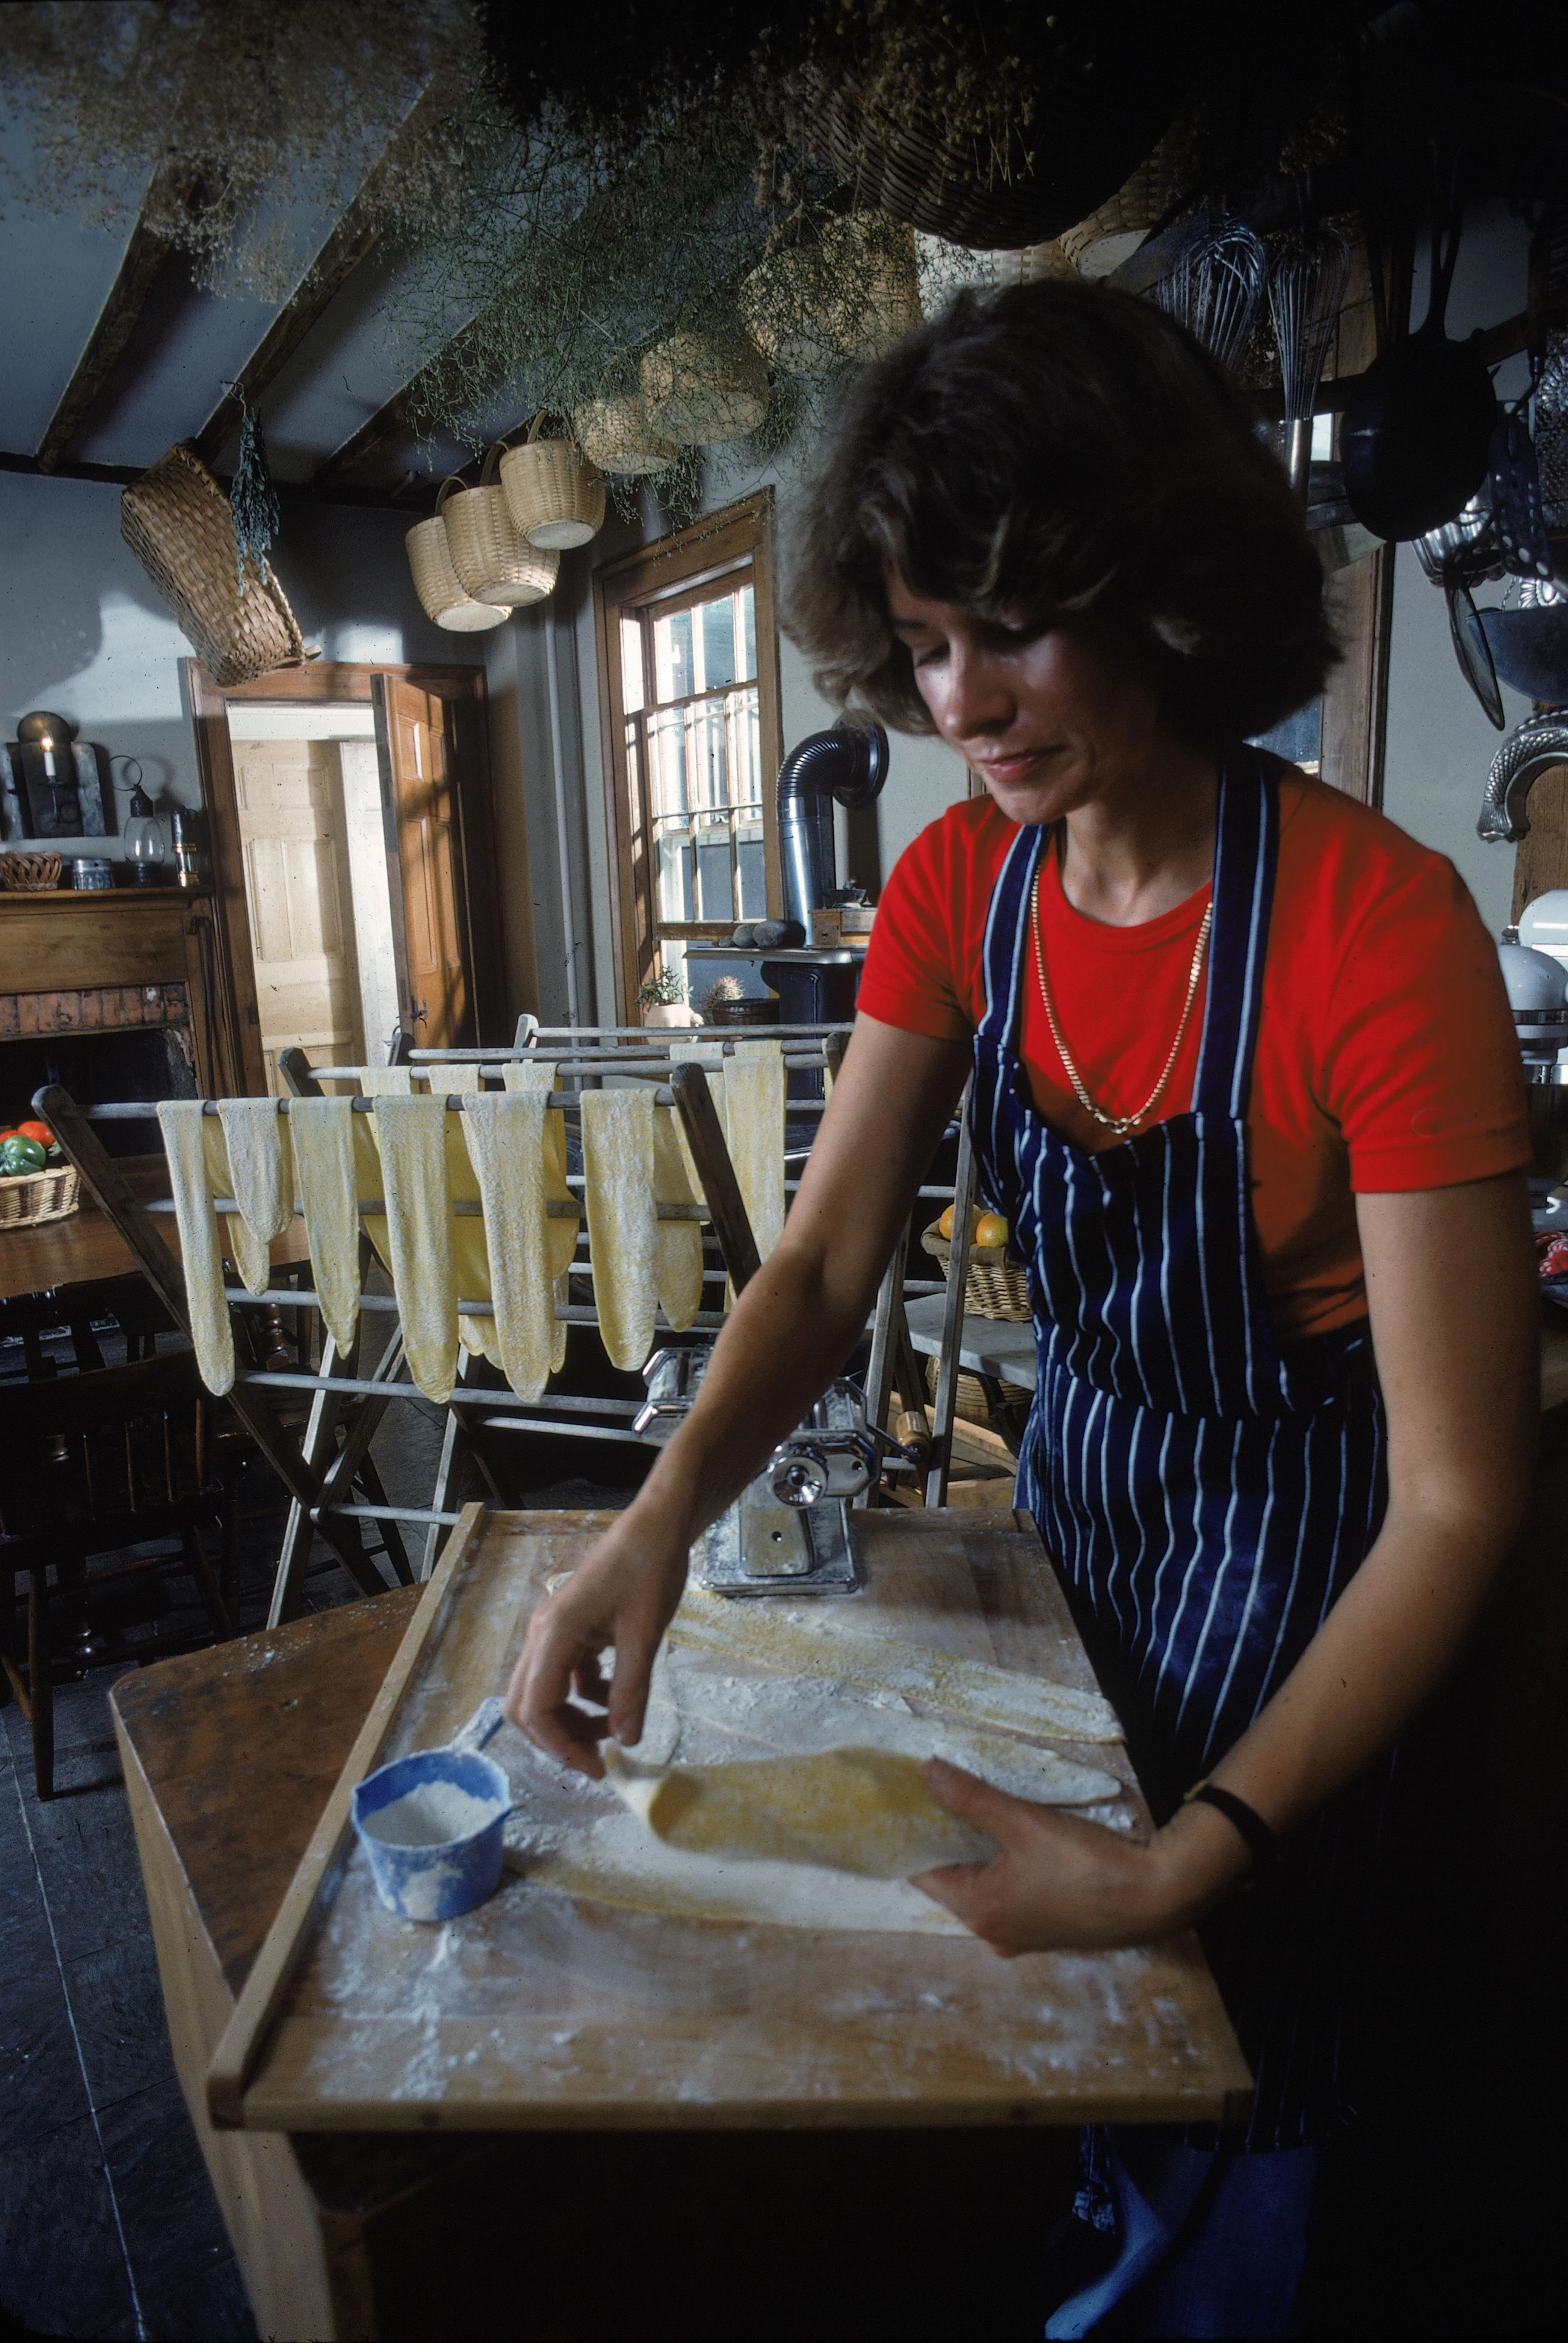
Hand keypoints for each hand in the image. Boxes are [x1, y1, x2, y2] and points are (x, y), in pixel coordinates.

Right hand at [504, 1504, 688, 1777]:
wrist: (657, 1525)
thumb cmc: (651, 1569)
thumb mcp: (646, 1633)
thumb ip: (633, 1688)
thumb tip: (626, 1742)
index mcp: (555, 1634)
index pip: (537, 1709)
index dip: (562, 1747)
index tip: (598, 1768)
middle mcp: (544, 1634)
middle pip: (527, 1706)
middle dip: (558, 1738)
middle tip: (600, 1758)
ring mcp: (555, 1630)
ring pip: (543, 1692)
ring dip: (571, 1718)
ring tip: (615, 1728)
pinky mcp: (571, 1628)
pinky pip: (564, 1675)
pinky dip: (584, 1695)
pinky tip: (618, 1695)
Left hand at [913, 1759, 1248, 1953]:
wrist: (1153, 1896)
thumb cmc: (1082, 1863)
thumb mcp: (1022, 1822)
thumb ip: (971, 1797)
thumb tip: (925, 1771)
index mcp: (978, 1911)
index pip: (924, 1873)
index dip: (915, 1836)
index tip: (908, 1802)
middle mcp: (992, 1933)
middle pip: (954, 1881)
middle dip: (947, 1841)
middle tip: (940, 1796)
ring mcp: (1023, 1937)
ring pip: (985, 1888)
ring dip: (979, 1854)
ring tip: (974, 1811)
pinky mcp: (1050, 1932)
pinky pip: (1012, 1897)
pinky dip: (1006, 1870)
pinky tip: (1016, 1842)